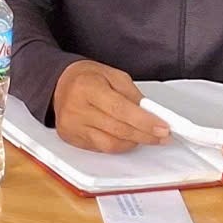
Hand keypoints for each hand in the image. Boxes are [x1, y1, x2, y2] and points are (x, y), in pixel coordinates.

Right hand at [51, 60, 171, 152]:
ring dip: (134, 142)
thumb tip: (151, 115)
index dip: (144, 121)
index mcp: (87, 87)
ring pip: (110, 144)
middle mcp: (76, 108)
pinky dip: (119, 144)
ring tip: (146, 135)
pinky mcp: (71, 138)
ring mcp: (72, 126)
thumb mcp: (113, 75)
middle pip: (118, 129)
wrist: (58, 84)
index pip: (120, 109)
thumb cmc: (87, 77)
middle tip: (163, 135)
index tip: (163, 127)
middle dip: (145, 134)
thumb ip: (133, 94)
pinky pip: (101, 148)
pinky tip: (127, 137)